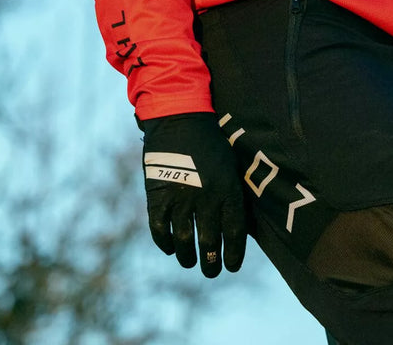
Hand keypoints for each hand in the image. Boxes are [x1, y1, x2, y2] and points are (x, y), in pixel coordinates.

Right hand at [138, 112, 246, 277]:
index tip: (232, 266)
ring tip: (191, 263)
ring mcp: (180, 199)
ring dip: (188, 256)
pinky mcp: (158, 196)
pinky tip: (169, 249)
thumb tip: (234, 225)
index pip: (234, 233)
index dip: (234, 254)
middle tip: (211, 272)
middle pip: (210, 241)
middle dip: (211, 262)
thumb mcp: (232, 167)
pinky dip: (164, 242)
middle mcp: (206, 199)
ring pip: (184, 239)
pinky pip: (160, 228)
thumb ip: (232, 195)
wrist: (181, 120)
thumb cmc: (212, 144)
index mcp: (228, 191)